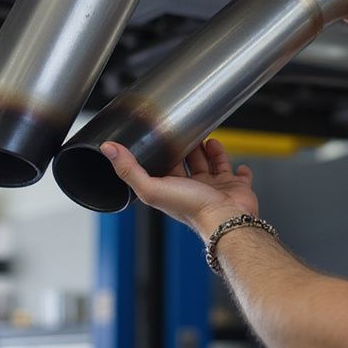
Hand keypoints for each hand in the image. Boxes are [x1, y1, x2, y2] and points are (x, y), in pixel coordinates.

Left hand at [101, 137, 258, 237]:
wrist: (226, 219)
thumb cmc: (192, 209)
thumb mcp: (152, 188)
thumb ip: (129, 169)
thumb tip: (108, 148)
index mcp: (173, 188)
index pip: (166, 164)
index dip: (164, 150)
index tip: (164, 132)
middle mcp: (195, 189)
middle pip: (190, 162)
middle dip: (190, 147)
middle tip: (189, 129)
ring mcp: (217, 188)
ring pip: (213, 165)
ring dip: (211, 152)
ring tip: (210, 138)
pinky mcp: (236, 187)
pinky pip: (239, 176)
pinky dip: (240, 169)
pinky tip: (239, 164)